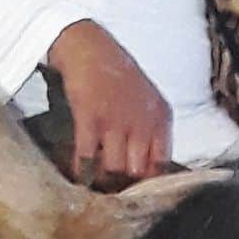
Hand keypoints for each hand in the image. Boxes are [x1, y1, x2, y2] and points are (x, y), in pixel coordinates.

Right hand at [45, 20, 172, 186]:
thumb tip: (146, 169)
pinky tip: (77, 174)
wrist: (89, 47)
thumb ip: (151, 130)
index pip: (162, 165)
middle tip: (111, 191)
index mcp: (160, 118)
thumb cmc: (119, 74)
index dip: (147, 182)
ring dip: (102, 180)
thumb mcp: (148, 100)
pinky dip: (81, 171)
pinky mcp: (90, 119)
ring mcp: (116, 121)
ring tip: (94, 186)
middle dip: (124, 185)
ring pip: (114, 170)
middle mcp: (143, 122)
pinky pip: (87, 158)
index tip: (135, 190)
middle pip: (137, 172)